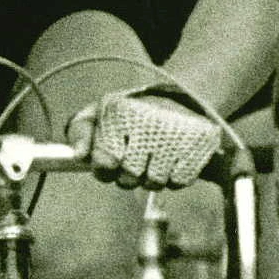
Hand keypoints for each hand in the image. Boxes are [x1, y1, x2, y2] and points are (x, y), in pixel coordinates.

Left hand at [70, 88, 225, 190]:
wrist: (180, 95)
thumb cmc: (130, 112)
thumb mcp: (99, 113)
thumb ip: (80, 132)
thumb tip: (79, 155)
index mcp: (120, 113)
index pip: (105, 164)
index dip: (105, 168)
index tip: (111, 160)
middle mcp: (149, 122)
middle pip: (129, 179)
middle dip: (129, 175)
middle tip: (134, 158)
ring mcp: (177, 134)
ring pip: (155, 182)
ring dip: (152, 176)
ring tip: (154, 157)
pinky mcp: (200, 143)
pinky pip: (179, 181)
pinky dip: (174, 176)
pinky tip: (172, 159)